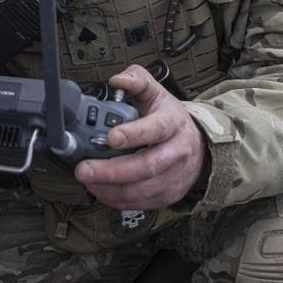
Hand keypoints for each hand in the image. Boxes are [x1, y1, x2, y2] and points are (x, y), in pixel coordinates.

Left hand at [74, 64, 206, 209]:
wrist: (198, 146)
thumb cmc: (170, 119)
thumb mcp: (156, 93)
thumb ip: (137, 80)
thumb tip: (117, 79)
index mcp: (173, 122)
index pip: (156, 128)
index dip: (133, 134)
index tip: (110, 137)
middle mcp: (177, 151)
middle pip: (146, 165)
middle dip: (112, 171)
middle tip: (84, 169)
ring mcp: (174, 176)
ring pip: (143, 189)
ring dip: (111, 188)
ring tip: (88, 180)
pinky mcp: (169, 194)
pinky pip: (141, 203)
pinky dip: (117, 199)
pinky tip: (101, 190)